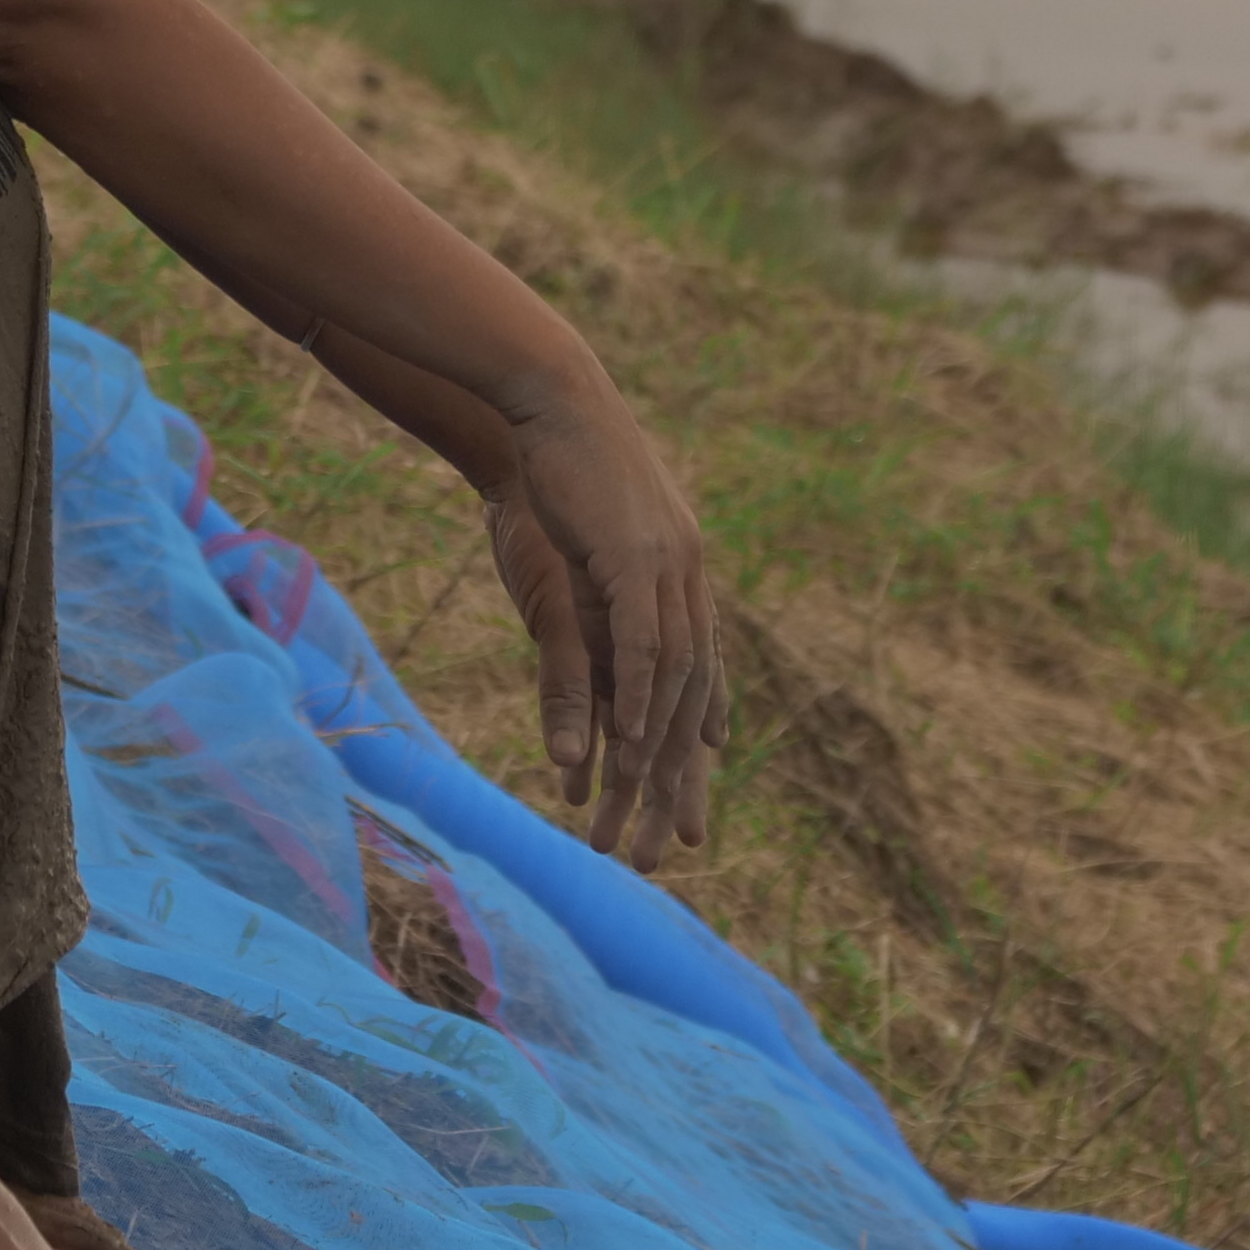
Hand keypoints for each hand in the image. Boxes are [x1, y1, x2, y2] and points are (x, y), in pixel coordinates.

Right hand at [481, 412, 722, 870]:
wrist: (548, 400)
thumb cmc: (554, 472)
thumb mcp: (572, 563)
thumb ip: (584, 620)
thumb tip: (583, 650)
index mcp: (682, 577)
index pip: (701, 678)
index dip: (698, 744)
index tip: (693, 803)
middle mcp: (690, 579)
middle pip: (694, 698)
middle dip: (682, 781)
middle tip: (674, 849)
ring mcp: (670, 568)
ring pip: (673, 684)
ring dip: (654, 757)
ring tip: (634, 817)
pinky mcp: (637, 558)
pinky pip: (644, 643)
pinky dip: (641, 697)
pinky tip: (632, 744)